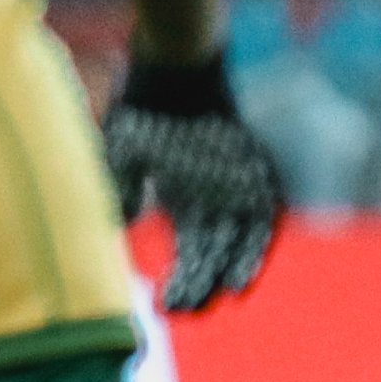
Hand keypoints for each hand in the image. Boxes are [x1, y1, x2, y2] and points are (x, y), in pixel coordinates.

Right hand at [104, 49, 282, 314]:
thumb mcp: (122, 157)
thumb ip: (121, 191)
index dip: (181, 282)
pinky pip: (260, 216)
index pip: (190, 254)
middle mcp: (216, 201)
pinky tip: (241, 272)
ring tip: (223, 297)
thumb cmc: (142, 112)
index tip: (165, 306)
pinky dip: (252, 246)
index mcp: (186, 202)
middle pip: (214, 254)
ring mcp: (238, 188)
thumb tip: (120, 226)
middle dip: (200, 284)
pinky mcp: (253, 174)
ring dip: (233, 270)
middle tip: (187, 311)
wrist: (174, 70)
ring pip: (240, 241)